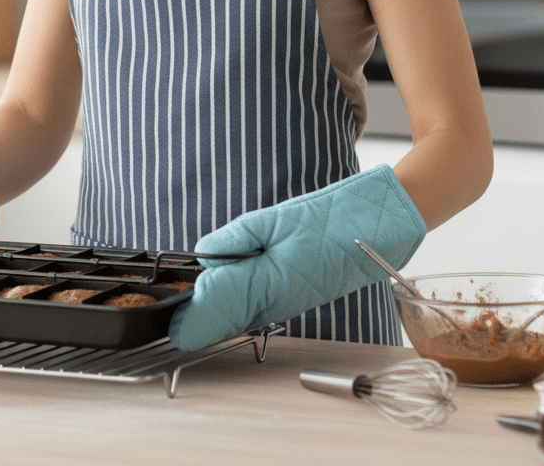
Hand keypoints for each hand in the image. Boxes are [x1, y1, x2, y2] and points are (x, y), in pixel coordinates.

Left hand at [167, 164, 425, 350]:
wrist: (375, 229)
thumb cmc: (329, 221)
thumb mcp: (270, 222)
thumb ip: (230, 244)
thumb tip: (198, 258)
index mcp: (263, 289)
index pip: (206, 319)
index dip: (182, 313)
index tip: (168, 302)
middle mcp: (270, 308)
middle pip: (214, 321)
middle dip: (193, 307)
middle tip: (177, 285)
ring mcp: (279, 308)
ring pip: (230, 315)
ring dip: (213, 301)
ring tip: (199, 279)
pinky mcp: (286, 301)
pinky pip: (249, 307)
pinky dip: (233, 296)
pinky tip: (229, 277)